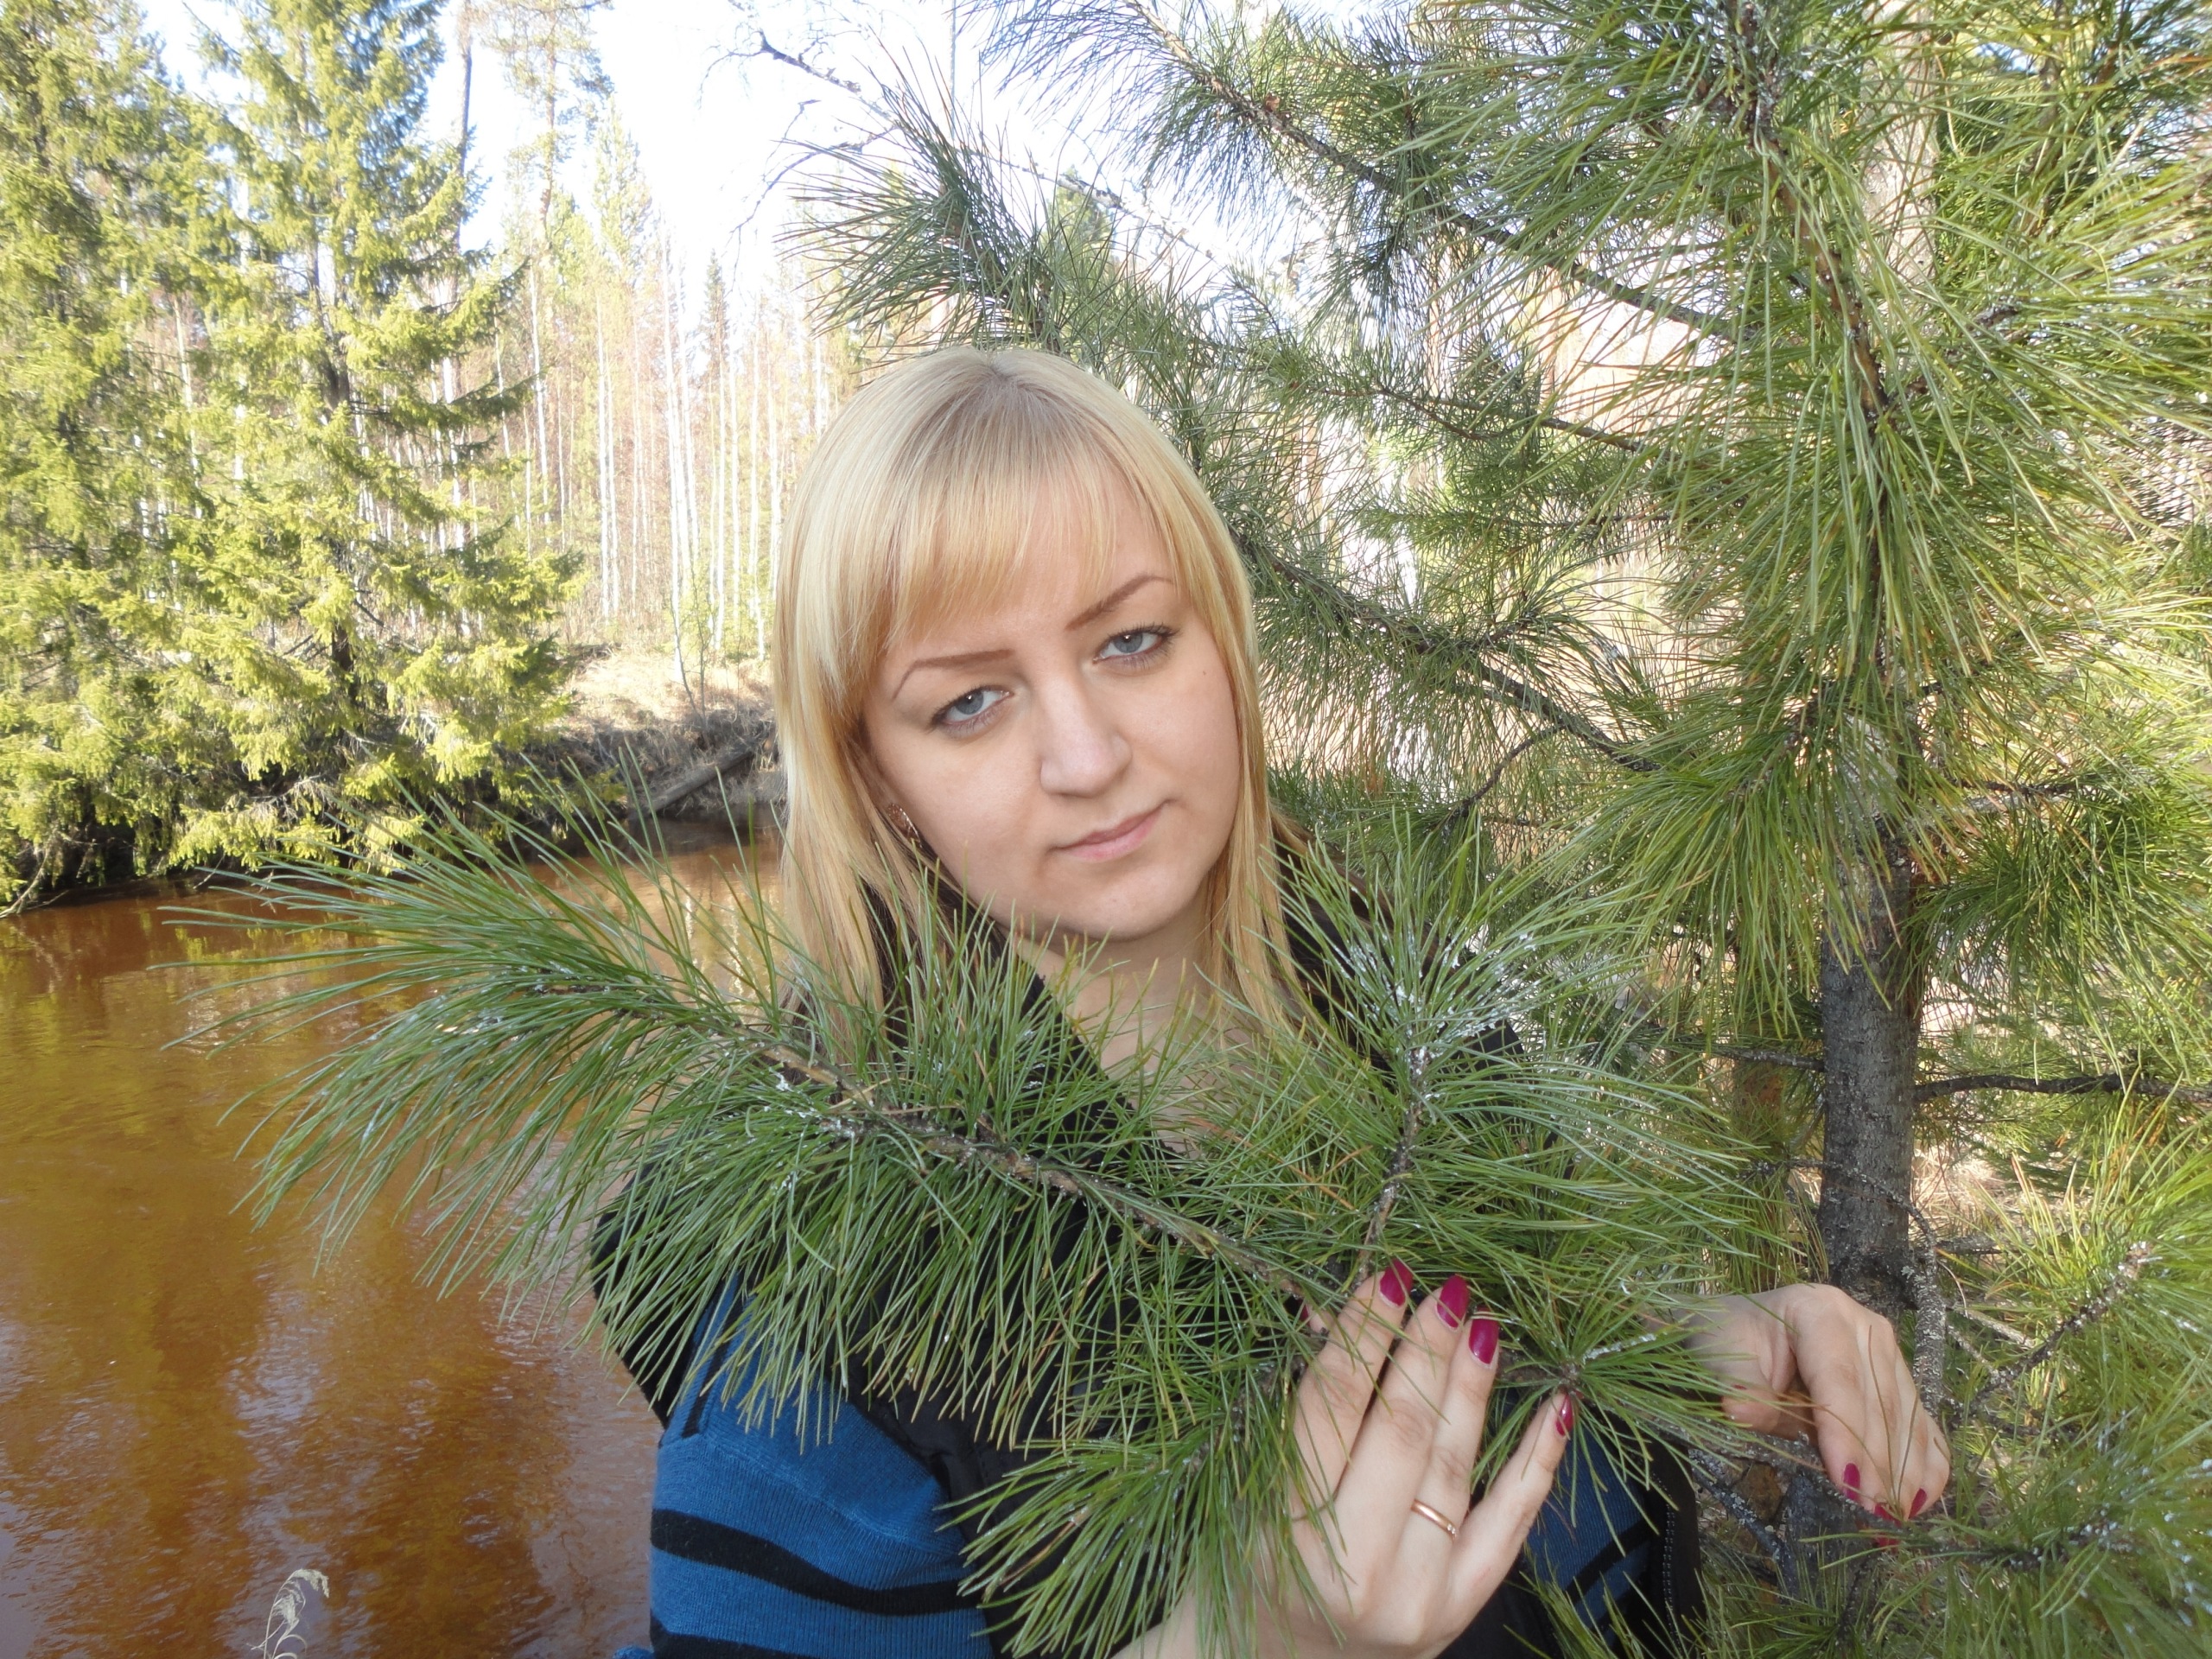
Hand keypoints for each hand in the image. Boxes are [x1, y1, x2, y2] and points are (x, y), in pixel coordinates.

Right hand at [1126, 1265, 1570, 1658]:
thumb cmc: (1245, 1563)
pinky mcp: (1462, 1607)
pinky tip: (1558, 1405)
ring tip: (1483, 1324)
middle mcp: (1361, 1567)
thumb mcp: (1247, 1485)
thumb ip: (1297, 1410)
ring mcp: (1421, 1594)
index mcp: (1289, 1529)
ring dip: (1473, 1387)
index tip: (1385, 1277)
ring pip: (1457, 1468)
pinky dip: (1537, 1459)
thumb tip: (1338, 1311)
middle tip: (1443, 1287)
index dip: (1362, 1335)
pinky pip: (1511, 1522)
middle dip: (1426, 1351)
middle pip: (1404, 1433)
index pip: (1333, 1407)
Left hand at [1687, 1283, 1950, 1521]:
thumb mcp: (1721, 1357)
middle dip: (1877, 1463)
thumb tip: (1742, 1413)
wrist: (1739, 1328)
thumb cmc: (1728, 1342)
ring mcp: (1885, 1350)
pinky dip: (1925, 1461)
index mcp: (1818, 1310)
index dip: (1845, 1434)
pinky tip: (1922, 1498)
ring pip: (1905, 1416)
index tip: (1847, 1483)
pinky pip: (1919, 1421)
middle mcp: (1862, 1324)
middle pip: (1878, 1402)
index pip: (1839, 1380)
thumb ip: (1740, 1388)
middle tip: (1873, 1513)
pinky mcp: (1896, 1376)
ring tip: (1896, 1516)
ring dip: (1904, 1470)